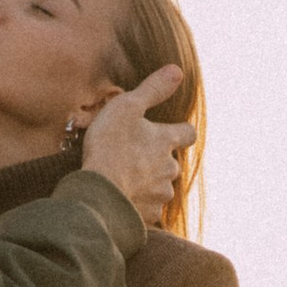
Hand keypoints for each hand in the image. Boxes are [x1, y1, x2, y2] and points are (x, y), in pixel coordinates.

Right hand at [80, 72, 190, 224]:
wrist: (99, 192)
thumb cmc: (110, 146)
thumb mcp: (127, 108)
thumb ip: (153, 89)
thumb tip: (177, 70)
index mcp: (166, 142)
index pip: (187, 133)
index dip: (180, 131)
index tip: (169, 131)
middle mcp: (170, 169)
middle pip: (171, 162)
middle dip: (157, 160)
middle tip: (132, 157)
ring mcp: (161, 194)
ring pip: (160, 187)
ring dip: (147, 183)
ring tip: (123, 179)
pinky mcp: (149, 216)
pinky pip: (147, 209)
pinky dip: (138, 204)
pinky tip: (121, 199)